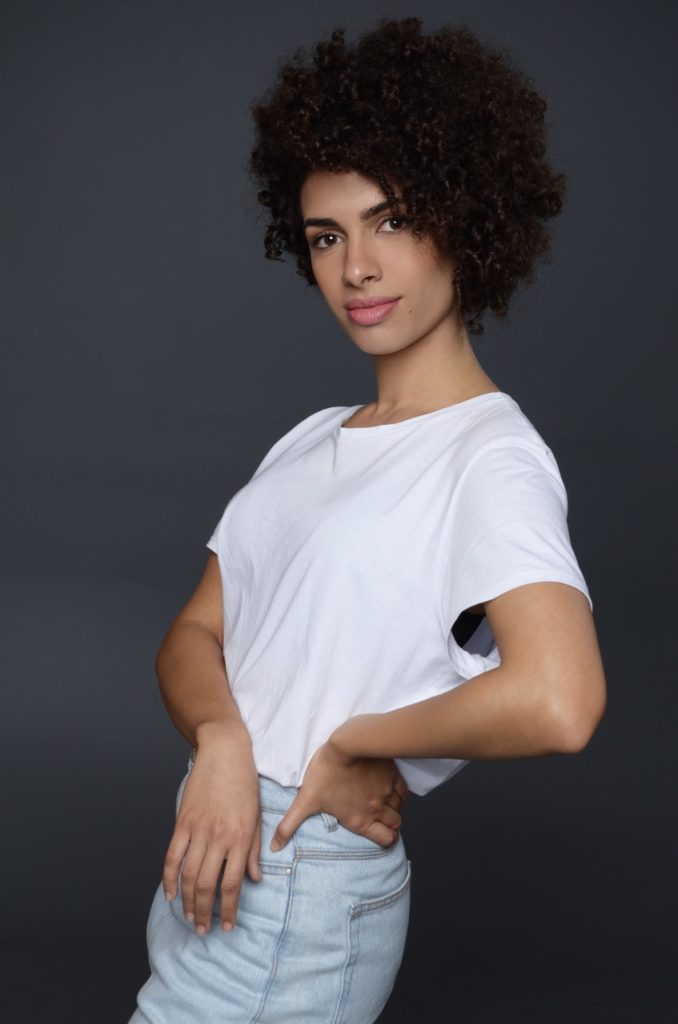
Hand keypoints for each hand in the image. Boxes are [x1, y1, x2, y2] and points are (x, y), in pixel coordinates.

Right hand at [162, 725, 261, 934]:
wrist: (225, 751)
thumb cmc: (245, 783)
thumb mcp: (257, 816)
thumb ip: (253, 849)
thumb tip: (254, 879)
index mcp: (240, 837)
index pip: (232, 883)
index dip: (229, 909)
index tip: (228, 926)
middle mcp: (218, 837)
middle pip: (206, 885)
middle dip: (204, 912)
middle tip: (203, 929)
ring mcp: (197, 829)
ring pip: (188, 875)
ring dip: (187, 901)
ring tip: (189, 917)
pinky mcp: (182, 821)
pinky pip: (172, 856)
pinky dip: (169, 878)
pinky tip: (170, 894)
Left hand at [269, 735, 408, 851]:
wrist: (346, 744)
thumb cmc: (324, 772)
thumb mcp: (305, 800)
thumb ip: (289, 826)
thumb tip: (274, 848)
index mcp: (359, 820)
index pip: (386, 841)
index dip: (386, 840)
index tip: (381, 834)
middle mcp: (377, 810)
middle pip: (395, 825)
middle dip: (390, 824)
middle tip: (380, 817)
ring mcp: (387, 793)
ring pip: (400, 809)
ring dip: (394, 808)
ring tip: (382, 802)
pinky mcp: (393, 776)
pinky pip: (403, 791)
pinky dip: (399, 793)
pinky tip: (389, 789)